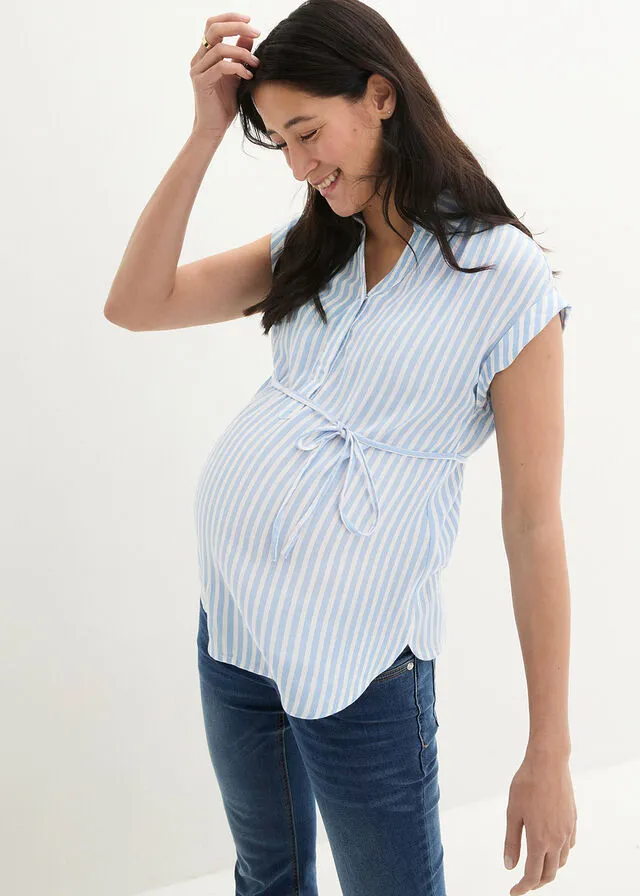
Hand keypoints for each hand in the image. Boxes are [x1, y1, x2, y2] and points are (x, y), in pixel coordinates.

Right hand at [189, 12, 260, 136]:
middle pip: (214, 29)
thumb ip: (240, 55)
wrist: (214, 128)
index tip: (250, 21)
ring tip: (256, 64)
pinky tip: (248, 76)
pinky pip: (221, 67)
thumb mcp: (236, 75)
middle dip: (237, 26)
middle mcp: (199, 59)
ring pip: (220, 48)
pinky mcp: (202, 82)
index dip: (230, 18)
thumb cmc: (225, 104)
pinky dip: (238, 68)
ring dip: (242, 53)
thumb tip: (250, 36)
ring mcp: (198, 70)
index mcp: (205, 54)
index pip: (213, 25)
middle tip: (256, 32)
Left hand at [503, 752, 576, 893]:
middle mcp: (557, 840)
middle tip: (524, 883)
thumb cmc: (526, 784)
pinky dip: (560, 855)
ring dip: (549, 869)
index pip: (532, 875)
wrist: (549, 763)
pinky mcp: (573, 821)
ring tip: (537, 868)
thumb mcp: (512, 812)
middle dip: (537, 883)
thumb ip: (511, 841)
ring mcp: (568, 831)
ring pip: (561, 861)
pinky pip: (569, 847)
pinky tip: (551, 849)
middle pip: (549, 873)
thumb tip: (509, 866)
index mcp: (539, 840)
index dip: (523, 887)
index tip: (513, 892)